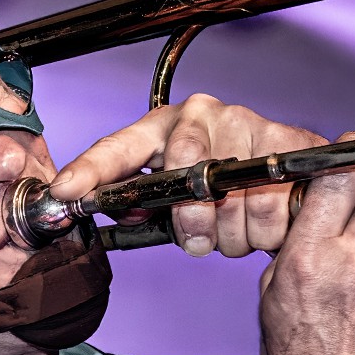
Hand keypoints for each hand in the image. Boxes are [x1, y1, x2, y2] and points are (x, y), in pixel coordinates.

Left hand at [52, 93, 325, 257]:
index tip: (65, 192)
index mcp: (161, 126)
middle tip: (200, 239)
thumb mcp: (169, 193)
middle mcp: (202, 114)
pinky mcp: (289, 138)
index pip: (118, 148)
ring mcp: (247, 121)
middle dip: (194, 223)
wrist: (282, 173)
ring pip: (236, 202)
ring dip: (234, 233)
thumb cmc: (216, 184)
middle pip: (189, 180)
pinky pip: (273, 204)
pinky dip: (268, 229)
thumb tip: (108, 214)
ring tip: (235, 225)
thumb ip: (138, 204)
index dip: (89, 171)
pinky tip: (265, 218)